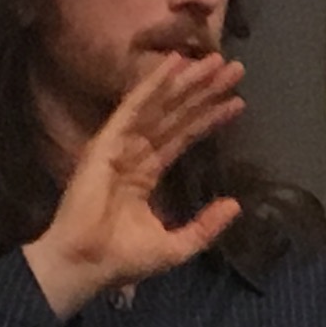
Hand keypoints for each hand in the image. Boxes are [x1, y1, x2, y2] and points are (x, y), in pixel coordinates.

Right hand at [22, 52, 247, 315]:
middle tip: (234, 68)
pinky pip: (134, 107)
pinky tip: (174, 64)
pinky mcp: (107, 142)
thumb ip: (205, 225)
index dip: (210, 118)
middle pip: (176, 115)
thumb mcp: (176, 245)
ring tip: (216, 61)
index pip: (184, 138)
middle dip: (204, 91)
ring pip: (161, 107)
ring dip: (187, 82)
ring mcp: (120, 145)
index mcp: (146, 174)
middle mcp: (134, 154)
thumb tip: (235, 204)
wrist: (87, 265)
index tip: (238, 102)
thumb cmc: (123, 259)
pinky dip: (154, 84)